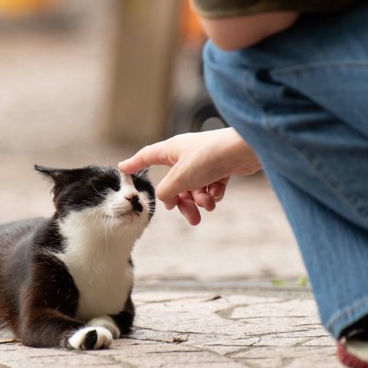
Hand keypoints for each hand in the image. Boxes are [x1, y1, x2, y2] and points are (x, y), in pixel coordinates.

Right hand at [118, 128, 260, 224]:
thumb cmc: (209, 157)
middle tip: (191, 217)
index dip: (134, 163)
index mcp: (171, 150)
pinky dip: (213, 194)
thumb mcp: (180, 178)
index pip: (147, 156)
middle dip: (183, 202)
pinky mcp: (220, 168)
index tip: (122, 168)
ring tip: (208, 205)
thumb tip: (166, 200)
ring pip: (194, 188)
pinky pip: (210, 187)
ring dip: (200, 200)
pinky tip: (217, 195)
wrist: (245, 151)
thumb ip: (167, 192)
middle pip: (175, 183)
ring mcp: (203, 162)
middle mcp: (186, 155)